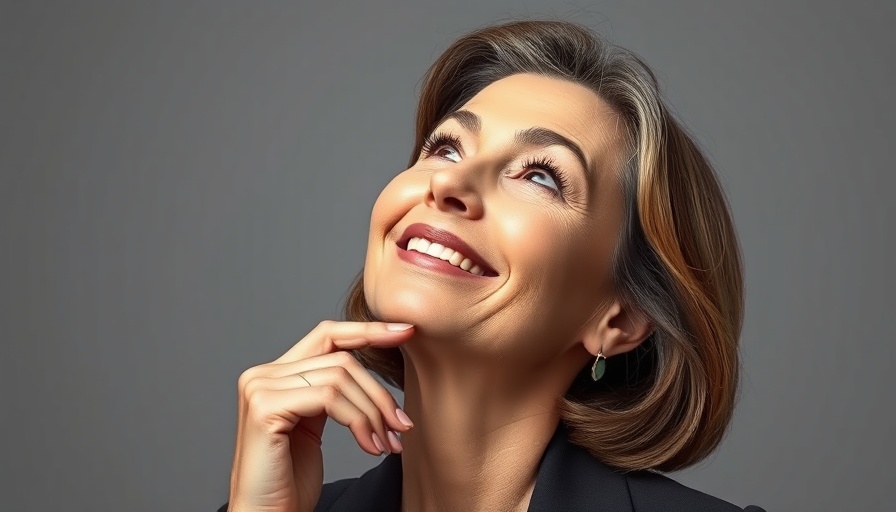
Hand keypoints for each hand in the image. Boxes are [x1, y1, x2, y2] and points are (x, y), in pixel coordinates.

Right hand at [226, 320, 414, 511]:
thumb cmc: (291, 480)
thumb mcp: (315, 423)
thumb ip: (331, 391)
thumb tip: (375, 364)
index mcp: (274, 374)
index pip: (327, 334)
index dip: (367, 330)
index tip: (406, 332)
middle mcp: (261, 374)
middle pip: (340, 359)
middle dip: (378, 392)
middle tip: (401, 425)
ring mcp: (259, 388)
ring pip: (339, 378)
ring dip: (372, 413)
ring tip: (386, 443)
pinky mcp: (265, 408)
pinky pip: (329, 398)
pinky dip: (358, 421)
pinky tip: (369, 447)